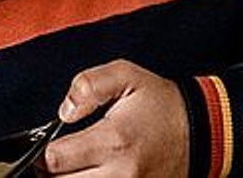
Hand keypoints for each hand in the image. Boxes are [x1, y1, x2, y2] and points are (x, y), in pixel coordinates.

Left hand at [43, 60, 188, 177]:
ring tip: (73, 166)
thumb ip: (89, 84)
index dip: (43, 152)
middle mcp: (121, 174)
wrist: (200, 131)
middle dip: (52, 172)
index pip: (57, 160)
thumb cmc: (160, 103)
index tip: (47, 143)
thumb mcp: (126, 74)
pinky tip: (88, 174)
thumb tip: (64, 110)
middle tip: (58, 156)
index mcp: (114, 140)